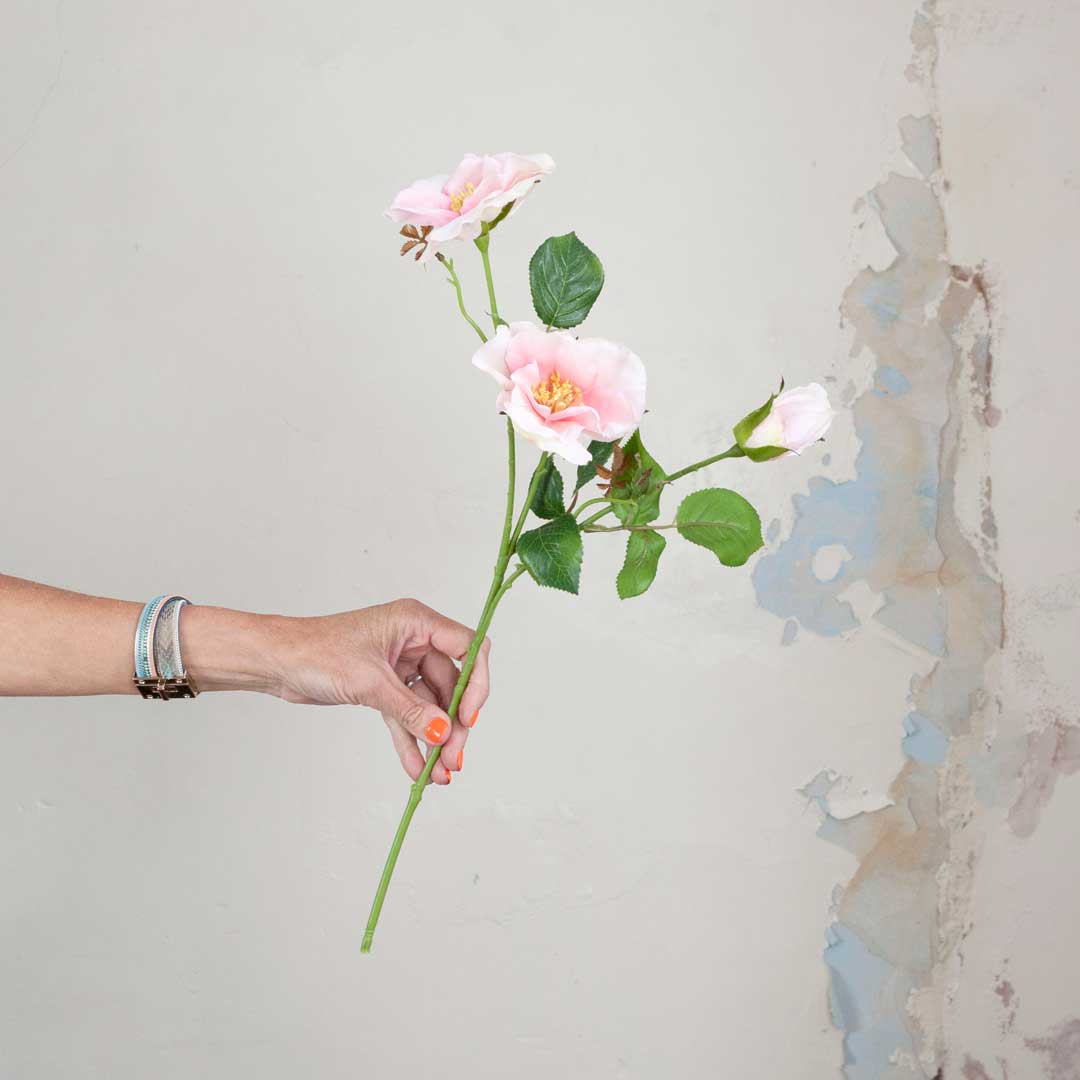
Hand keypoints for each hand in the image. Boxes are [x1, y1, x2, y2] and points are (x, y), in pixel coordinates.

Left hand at [270, 599, 489, 784]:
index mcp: (416, 622)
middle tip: (453, 759)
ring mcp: (399, 664)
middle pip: (451, 684)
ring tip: (439, 774)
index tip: (468, 719)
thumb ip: (411, 710)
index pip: (467, 648)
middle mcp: (413, 640)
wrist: (276, 662)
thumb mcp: (370, 683)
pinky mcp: (383, 686)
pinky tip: (417, 769)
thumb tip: (444, 733)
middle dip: (452, 724)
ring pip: (430, 705)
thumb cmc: (316, 652)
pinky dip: (411, 740)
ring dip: (434, 739)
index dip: (475, 684)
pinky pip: (406, 715)